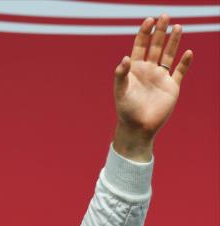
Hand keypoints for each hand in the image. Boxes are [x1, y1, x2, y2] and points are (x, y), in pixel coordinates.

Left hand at [113, 14, 192, 146]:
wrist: (138, 127)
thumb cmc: (126, 110)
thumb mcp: (120, 90)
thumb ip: (121, 74)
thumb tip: (125, 58)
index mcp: (135, 69)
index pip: (140, 46)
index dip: (144, 33)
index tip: (149, 21)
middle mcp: (149, 70)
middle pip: (156, 46)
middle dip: (160, 32)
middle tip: (165, 16)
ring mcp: (161, 77)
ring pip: (169, 55)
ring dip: (174, 42)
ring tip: (178, 27)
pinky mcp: (172, 87)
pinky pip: (180, 71)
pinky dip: (184, 62)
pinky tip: (188, 52)